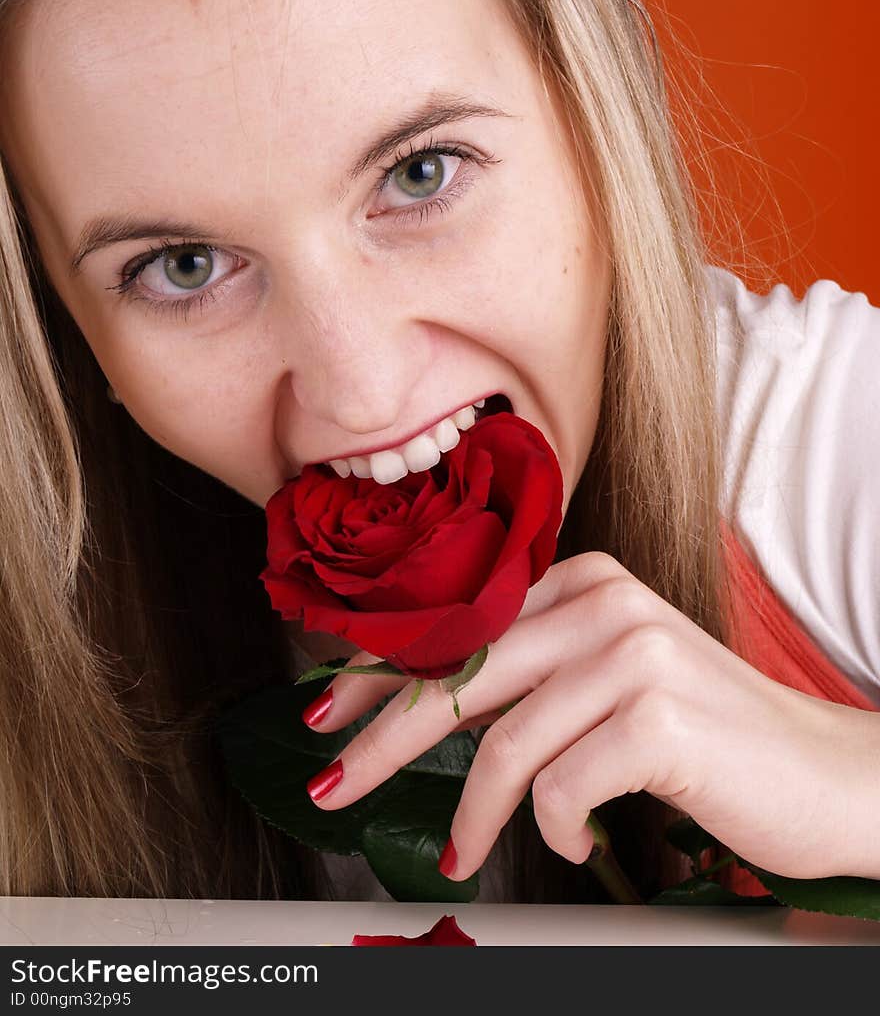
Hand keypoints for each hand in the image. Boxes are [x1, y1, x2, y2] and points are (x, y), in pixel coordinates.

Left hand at [301, 551, 879, 881]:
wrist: (822, 773)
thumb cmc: (705, 738)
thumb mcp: (608, 683)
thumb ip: (530, 678)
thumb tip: (423, 708)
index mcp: (583, 583)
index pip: (458, 627)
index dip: (384, 674)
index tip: (333, 717)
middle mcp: (603, 602)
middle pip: (461, 672)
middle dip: (384, 736)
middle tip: (336, 785)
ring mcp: (632, 654)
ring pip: (503, 741)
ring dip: (472, 813)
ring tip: (462, 851)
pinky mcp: (656, 717)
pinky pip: (558, 788)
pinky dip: (550, 829)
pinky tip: (572, 842)